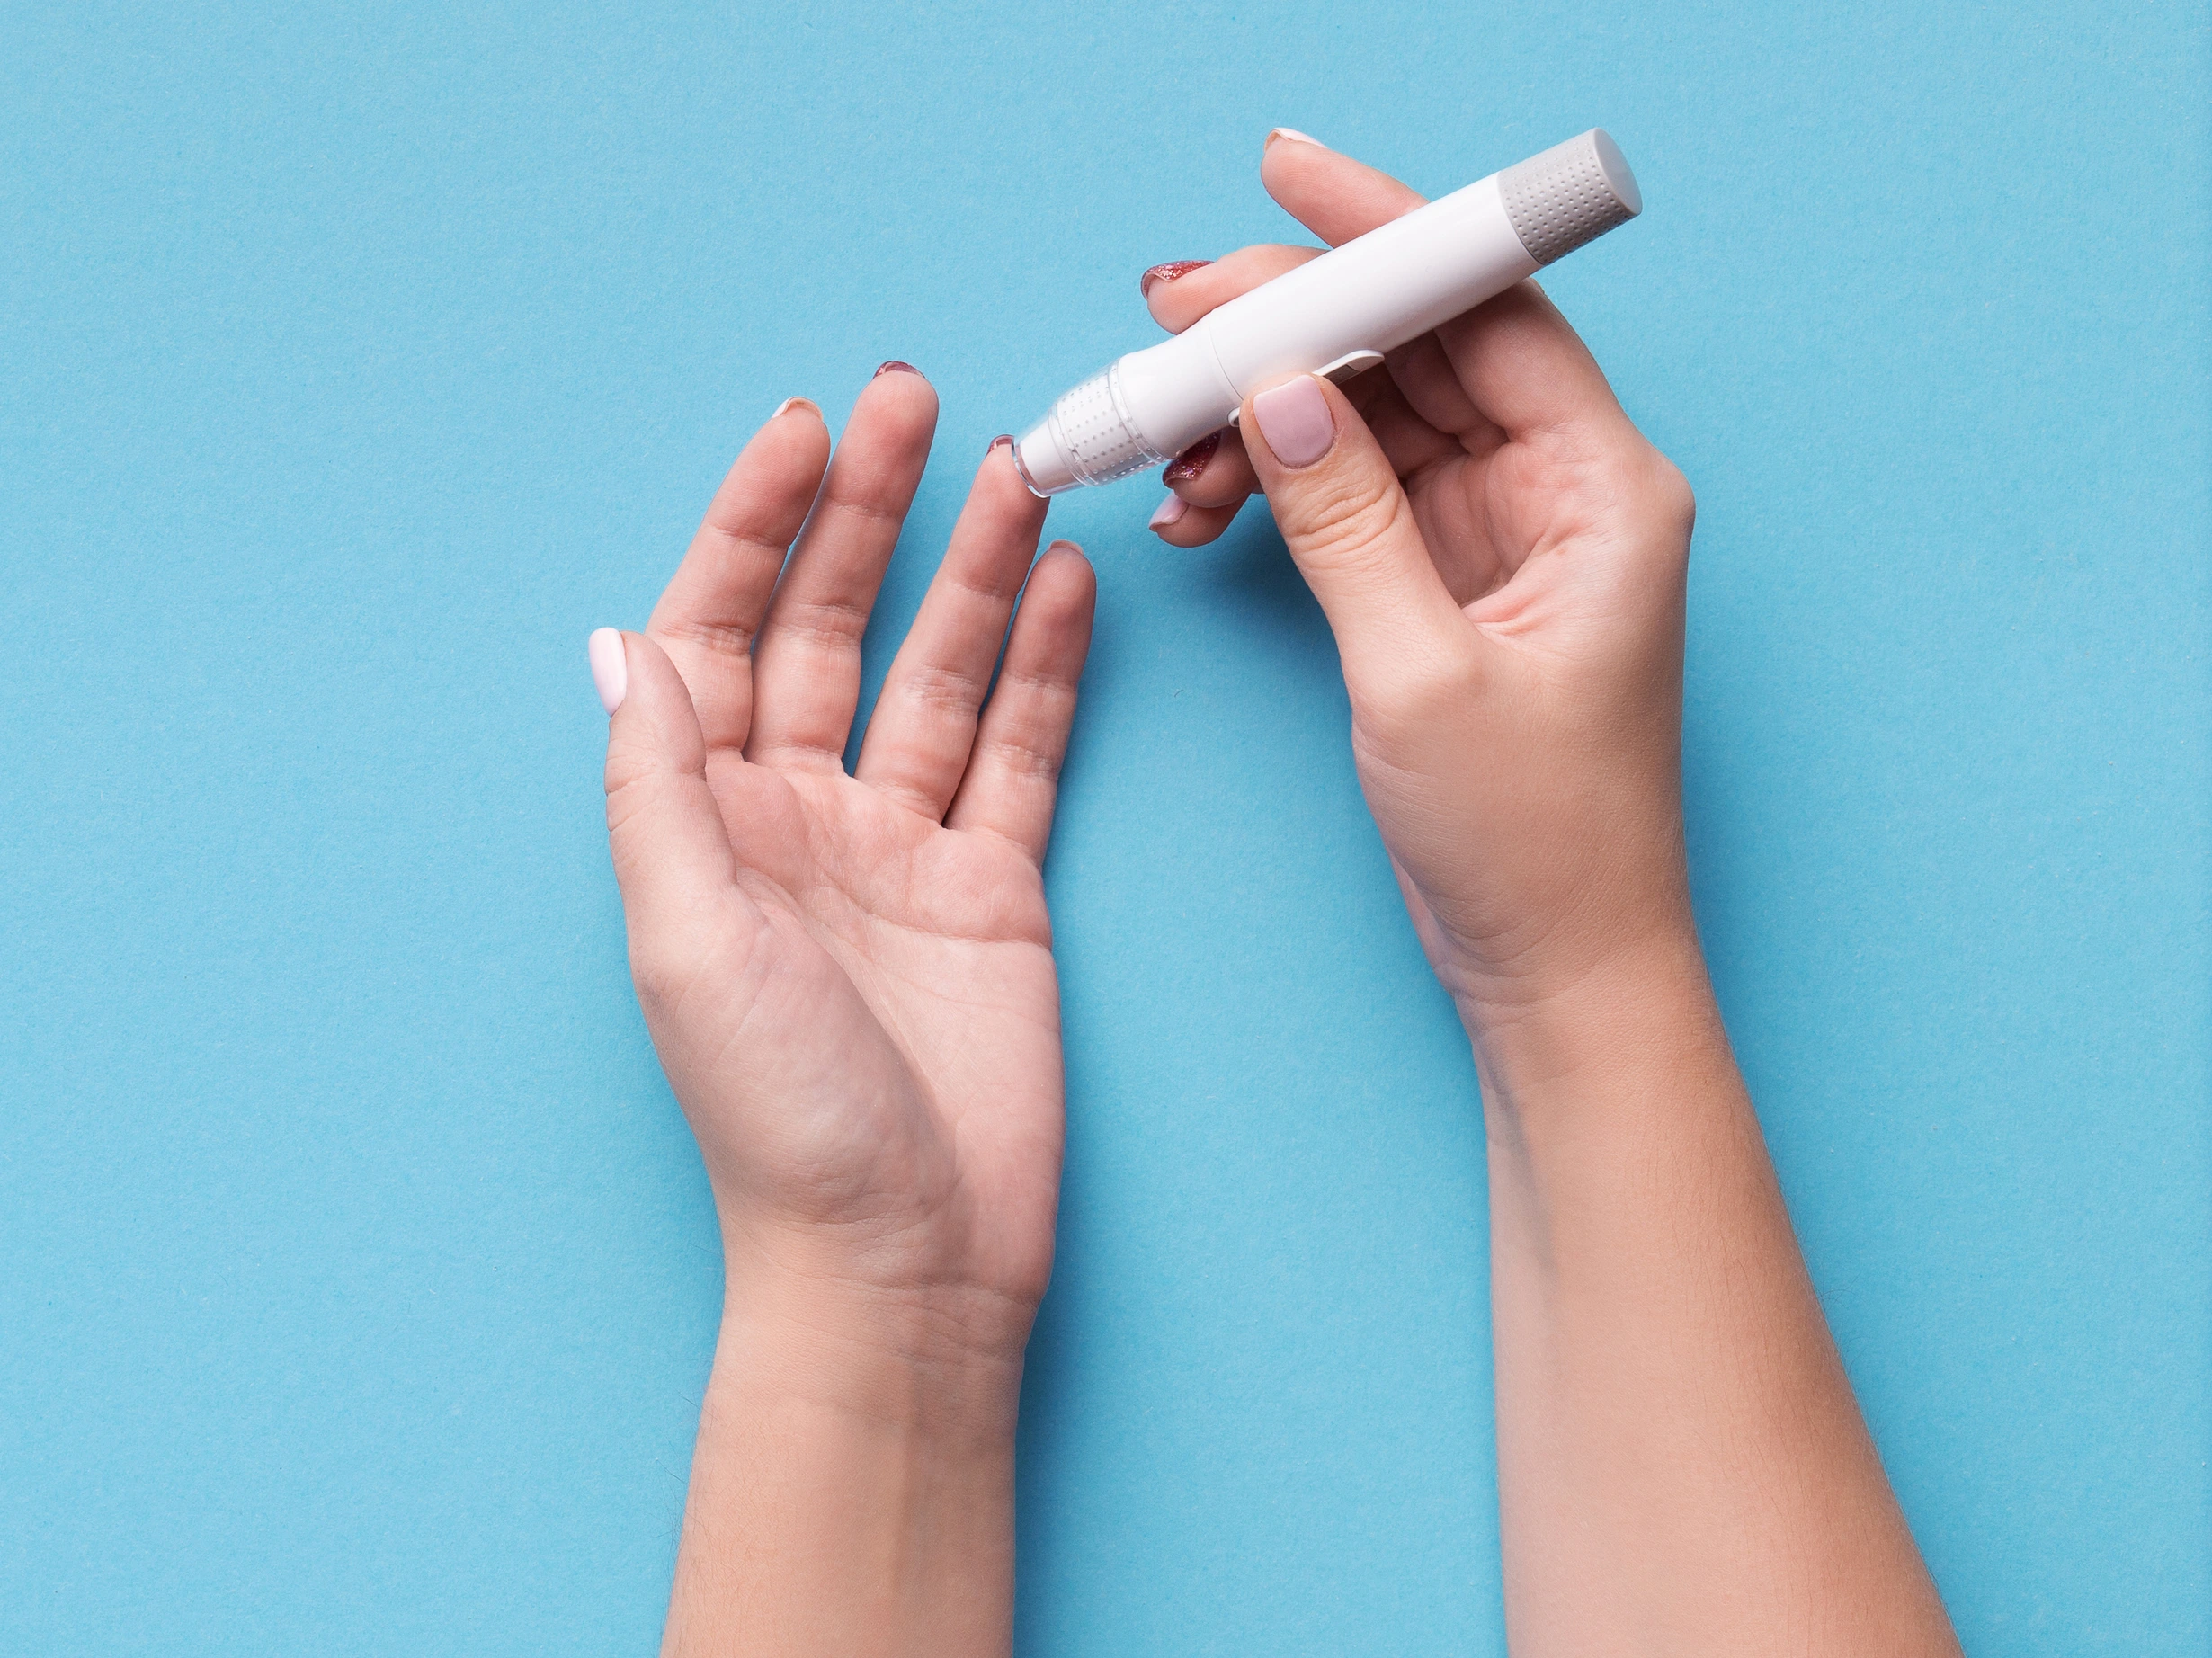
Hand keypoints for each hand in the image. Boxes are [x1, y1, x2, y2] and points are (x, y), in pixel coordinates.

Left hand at [594, 367, 1094, 1360]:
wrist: (903, 1259)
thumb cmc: (778, 1121)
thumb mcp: (687, 941)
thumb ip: (661, 787)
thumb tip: (622, 643)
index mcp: (707, 822)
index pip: (721, 631)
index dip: (755, 525)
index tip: (806, 429)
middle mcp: (798, 817)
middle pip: (830, 627)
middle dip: (869, 514)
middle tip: (915, 400)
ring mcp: (901, 848)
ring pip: (939, 674)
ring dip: (974, 572)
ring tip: (1018, 472)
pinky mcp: (994, 888)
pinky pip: (1022, 752)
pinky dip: (1046, 671)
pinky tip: (1066, 592)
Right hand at [1144, 134, 1697, 1026]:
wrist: (1556, 966)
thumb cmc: (1536, 841)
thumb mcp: (1423, 675)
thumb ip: (1345, 520)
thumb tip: (1275, 390)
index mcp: (1604, 488)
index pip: (1488, 308)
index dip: (1382, 233)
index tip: (1282, 181)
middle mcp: (1562, 488)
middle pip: (1416, 346)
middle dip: (1286, 323)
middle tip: (1169, 319)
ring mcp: (1502, 533)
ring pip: (1368, 415)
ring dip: (1260, 413)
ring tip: (1162, 444)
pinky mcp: (1448, 579)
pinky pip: (1349, 489)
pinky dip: (1271, 485)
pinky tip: (1199, 506)